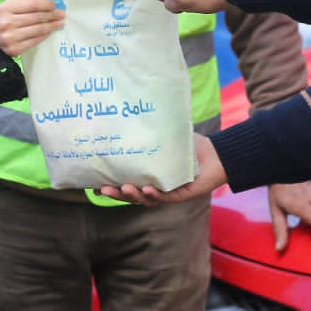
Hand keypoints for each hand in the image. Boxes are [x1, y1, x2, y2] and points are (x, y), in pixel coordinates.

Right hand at [0, 0, 64, 56]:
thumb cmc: (0, 20)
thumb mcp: (6, 8)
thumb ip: (23, 6)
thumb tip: (47, 5)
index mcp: (5, 8)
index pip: (32, 5)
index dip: (46, 5)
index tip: (55, 5)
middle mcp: (7, 23)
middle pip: (37, 18)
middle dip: (52, 15)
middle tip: (62, 14)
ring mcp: (11, 37)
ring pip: (38, 30)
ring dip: (52, 26)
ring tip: (60, 23)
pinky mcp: (15, 49)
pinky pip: (35, 41)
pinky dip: (44, 35)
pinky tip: (50, 32)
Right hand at [97, 134, 227, 204]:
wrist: (215, 154)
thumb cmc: (190, 146)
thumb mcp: (166, 136)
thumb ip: (150, 130)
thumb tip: (130, 111)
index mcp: (149, 175)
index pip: (126, 182)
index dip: (111, 185)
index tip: (94, 184)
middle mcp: (155, 186)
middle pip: (131, 195)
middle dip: (116, 194)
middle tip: (102, 189)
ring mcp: (166, 192)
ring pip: (145, 199)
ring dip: (133, 195)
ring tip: (124, 188)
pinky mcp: (179, 195)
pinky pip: (164, 197)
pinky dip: (154, 194)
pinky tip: (147, 189)